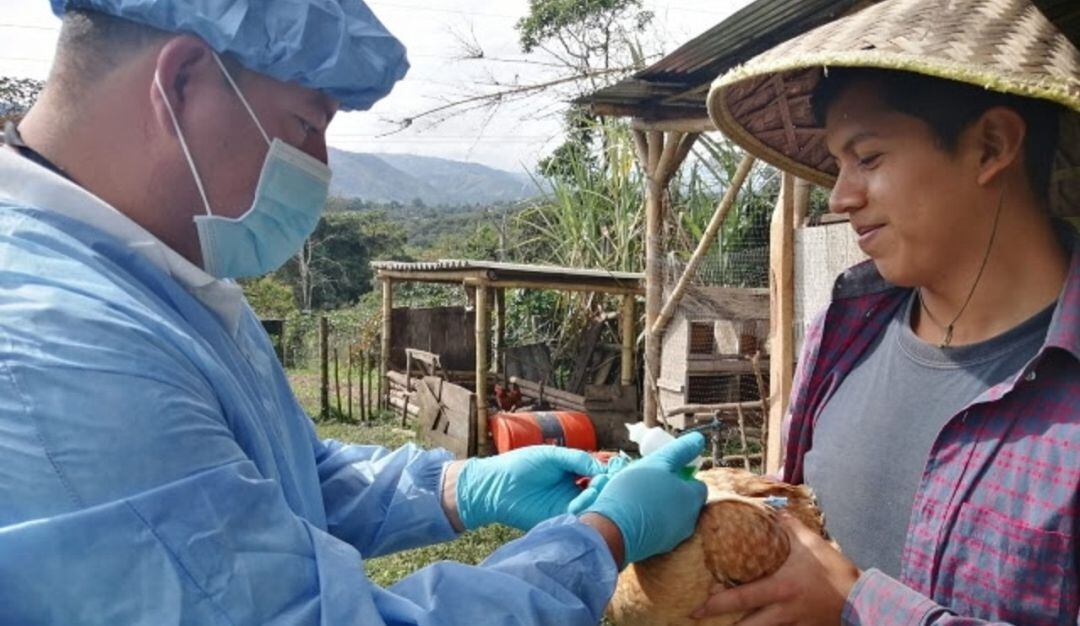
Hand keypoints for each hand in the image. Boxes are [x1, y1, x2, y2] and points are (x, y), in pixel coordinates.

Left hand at [454, 446, 602, 530]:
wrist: (496, 485)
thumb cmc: (520, 465)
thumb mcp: (551, 455)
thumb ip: (576, 459)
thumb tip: (601, 469)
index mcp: (572, 471)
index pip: (597, 473)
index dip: (606, 472)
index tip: (612, 469)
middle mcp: (572, 489)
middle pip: (599, 491)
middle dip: (605, 487)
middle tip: (603, 482)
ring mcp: (566, 504)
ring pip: (592, 505)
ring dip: (596, 499)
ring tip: (591, 491)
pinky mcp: (558, 518)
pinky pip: (578, 518)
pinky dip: (583, 512)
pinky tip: (579, 503)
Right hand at [580, 433, 707, 564]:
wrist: (613, 530)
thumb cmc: (636, 491)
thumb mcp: (658, 462)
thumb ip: (680, 451)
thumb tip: (699, 439)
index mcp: (692, 499)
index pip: (698, 485)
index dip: (682, 476)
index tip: (663, 471)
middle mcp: (689, 521)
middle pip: (684, 501)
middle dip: (669, 491)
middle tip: (648, 483)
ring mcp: (674, 538)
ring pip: (670, 515)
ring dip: (658, 506)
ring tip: (637, 498)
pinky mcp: (657, 549)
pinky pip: (658, 529)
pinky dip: (650, 520)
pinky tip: (633, 514)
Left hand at [690, 511, 859, 624]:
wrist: (862, 599)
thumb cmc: (834, 569)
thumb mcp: (811, 543)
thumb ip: (788, 527)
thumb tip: (772, 509)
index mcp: (779, 588)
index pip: (741, 598)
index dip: (716, 604)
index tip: (698, 608)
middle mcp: (782, 611)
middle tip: (702, 622)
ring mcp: (792, 625)